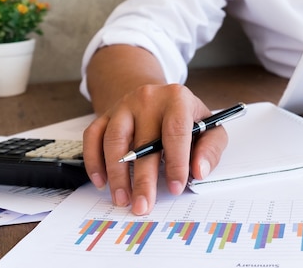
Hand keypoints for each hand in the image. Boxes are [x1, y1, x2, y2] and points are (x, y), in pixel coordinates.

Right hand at [82, 83, 227, 214]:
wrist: (158, 97)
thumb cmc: (186, 119)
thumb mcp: (209, 128)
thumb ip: (210, 150)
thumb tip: (198, 171)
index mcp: (177, 99)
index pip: (175, 131)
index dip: (176, 162)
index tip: (175, 188)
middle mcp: (148, 98)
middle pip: (143, 141)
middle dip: (143, 178)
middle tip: (143, 205)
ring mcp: (124, 105)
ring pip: (114, 140)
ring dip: (116, 173)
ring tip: (122, 198)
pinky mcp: (106, 114)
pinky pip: (93, 136)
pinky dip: (94, 160)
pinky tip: (101, 182)